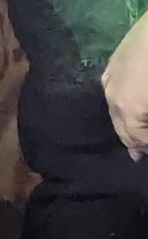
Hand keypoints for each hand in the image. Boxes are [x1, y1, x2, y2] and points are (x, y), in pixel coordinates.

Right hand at [104, 14, 147, 160]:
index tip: (146, 154)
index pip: (138, 138)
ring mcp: (109, 83)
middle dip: (133, 141)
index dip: (144, 146)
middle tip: (138, 153)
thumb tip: (144, 138)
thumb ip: (145, 123)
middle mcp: (113, 101)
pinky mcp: (110, 68)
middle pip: (122, 129)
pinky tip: (122, 106)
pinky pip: (111, 92)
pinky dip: (118, 104)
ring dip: (124, 124)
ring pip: (114, 112)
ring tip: (131, 136)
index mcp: (129, 111)